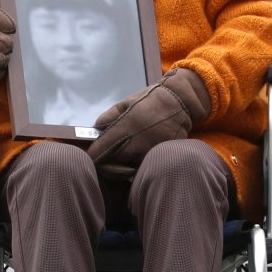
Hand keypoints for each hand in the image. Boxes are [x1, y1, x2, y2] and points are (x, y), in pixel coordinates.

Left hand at [87, 68, 210, 174]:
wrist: (178, 101)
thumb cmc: (148, 101)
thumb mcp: (124, 103)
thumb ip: (107, 117)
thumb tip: (95, 130)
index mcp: (124, 129)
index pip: (100, 152)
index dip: (93, 157)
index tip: (92, 157)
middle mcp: (136, 144)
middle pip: (112, 167)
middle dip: (107, 166)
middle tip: (108, 160)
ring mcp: (150, 152)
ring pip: (130, 170)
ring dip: (124, 167)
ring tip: (126, 158)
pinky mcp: (162, 157)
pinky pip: (146, 167)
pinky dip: (140, 166)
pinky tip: (140, 157)